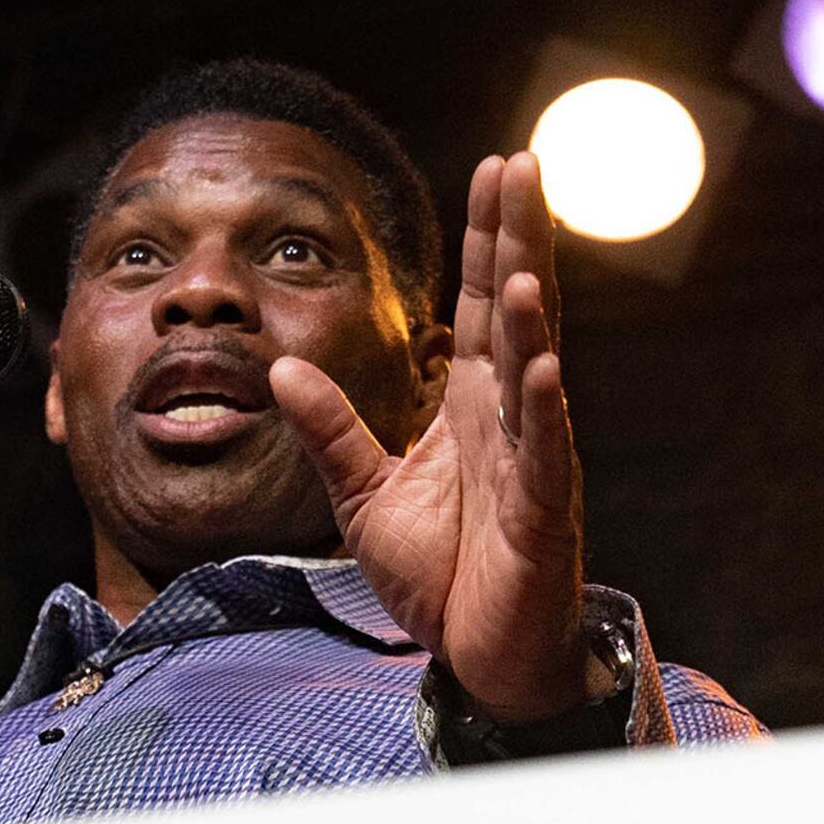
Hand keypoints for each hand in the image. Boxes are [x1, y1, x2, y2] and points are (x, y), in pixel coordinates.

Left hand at [271, 150, 606, 726]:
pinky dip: (541, 410)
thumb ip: (330, 430)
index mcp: (474, 406)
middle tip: (525, 165)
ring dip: (532, 320)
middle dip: (520, 239)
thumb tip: (279, 368)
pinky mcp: (543, 513)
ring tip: (521, 262)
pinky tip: (538, 368)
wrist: (481, 658)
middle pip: (520, 311)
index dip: (487, 235)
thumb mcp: (362, 495)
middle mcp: (511, 419)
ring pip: (537, 373)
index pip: (484, 303)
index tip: (495, 166)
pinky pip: (544, 454)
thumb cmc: (440, 577)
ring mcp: (535, 462)